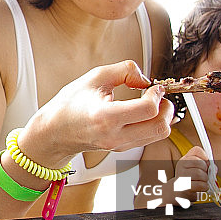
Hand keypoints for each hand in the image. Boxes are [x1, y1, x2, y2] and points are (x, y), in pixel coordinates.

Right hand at [21, 60, 173, 167]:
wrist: (54, 131)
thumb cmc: (70, 104)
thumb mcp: (94, 77)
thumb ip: (124, 70)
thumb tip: (145, 79)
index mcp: (106, 117)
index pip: (148, 109)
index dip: (157, 94)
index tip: (153, 86)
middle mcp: (114, 136)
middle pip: (160, 127)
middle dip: (166, 108)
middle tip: (158, 95)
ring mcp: (119, 146)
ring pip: (158, 135)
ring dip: (162, 117)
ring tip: (151, 102)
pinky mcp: (121, 149)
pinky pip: (148, 139)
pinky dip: (152, 124)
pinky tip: (142, 112)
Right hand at [174, 146, 209, 199]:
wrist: (177, 192)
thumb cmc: (189, 180)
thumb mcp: (195, 169)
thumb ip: (206, 165)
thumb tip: (214, 169)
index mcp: (184, 159)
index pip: (197, 151)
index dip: (205, 158)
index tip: (205, 165)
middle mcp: (181, 165)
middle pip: (200, 163)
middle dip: (206, 171)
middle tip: (203, 176)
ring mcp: (181, 176)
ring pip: (200, 174)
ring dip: (205, 180)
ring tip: (201, 182)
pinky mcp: (184, 187)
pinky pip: (200, 185)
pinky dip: (204, 187)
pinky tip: (201, 188)